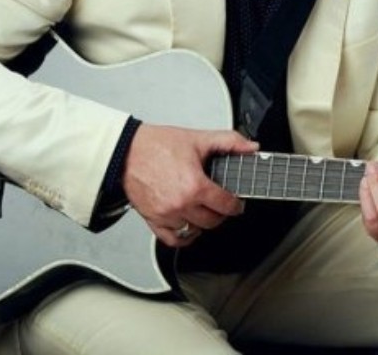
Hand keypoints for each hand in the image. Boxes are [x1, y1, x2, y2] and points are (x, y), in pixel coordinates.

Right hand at [122, 123, 257, 246]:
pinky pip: (173, 239)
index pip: (225, 205)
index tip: (236, 203)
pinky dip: (184, 236)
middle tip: (221, 204)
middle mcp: (180, 204)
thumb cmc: (157, 145)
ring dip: (202, 223)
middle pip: (212, 221)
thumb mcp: (198, 139)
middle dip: (220, 213)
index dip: (236, 205)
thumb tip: (251, 148)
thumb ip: (229, 142)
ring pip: (194, 231)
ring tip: (204, 211)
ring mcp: (166, 215)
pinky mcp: (152, 220)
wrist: (126, 151)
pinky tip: (188, 225)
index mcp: (194, 185)